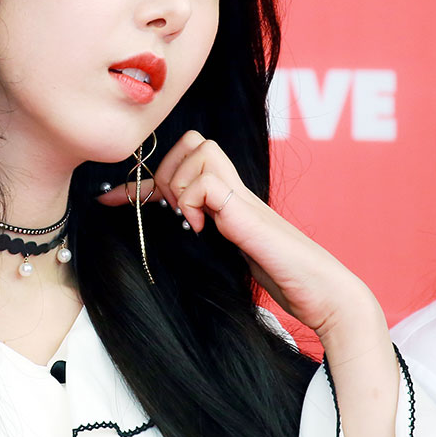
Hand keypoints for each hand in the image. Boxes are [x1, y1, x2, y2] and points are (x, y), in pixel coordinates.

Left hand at [96, 130, 385, 352]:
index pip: (180, 169)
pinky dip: (194, 200)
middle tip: (168, 212)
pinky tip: (203, 229)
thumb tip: (172, 241)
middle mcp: (235, 191)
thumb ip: (206, 242)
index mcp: (228, 201)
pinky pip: (207, 181)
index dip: (139, 183)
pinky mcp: (247, 212)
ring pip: (198, 150)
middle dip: (165, 171)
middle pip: (192, 141)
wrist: (326, 295)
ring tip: (190, 221)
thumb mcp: (228, 258)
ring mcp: (242, 197)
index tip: (109, 200)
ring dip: (180, 185)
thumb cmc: (282, 281)